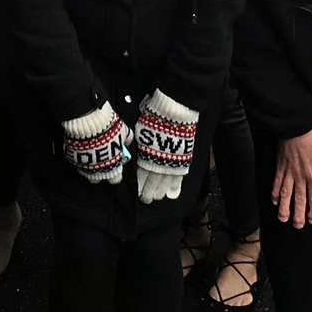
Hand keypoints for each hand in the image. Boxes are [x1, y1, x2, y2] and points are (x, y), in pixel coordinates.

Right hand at [62, 102, 127, 184]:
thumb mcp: (122, 131)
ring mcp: (83, 165)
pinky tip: (81, 149)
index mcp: (112, 166)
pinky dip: (77, 157)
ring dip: (88, 165)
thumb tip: (128, 140)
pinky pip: (75, 161)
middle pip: (97, 179)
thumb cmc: (107, 129)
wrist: (88, 121)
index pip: (115, 179)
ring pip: (85, 172)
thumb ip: (126, 138)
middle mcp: (97, 170)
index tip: (115, 165)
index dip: (115, 172)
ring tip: (90, 154)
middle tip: (100, 160)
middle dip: (99, 171)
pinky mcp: (72, 158)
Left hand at [132, 89, 199, 203]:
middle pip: (153, 183)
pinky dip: (175, 187)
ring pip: (165, 183)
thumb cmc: (154, 118)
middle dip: (148, 192)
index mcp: (146, 155)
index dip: (139, 185)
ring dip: (160, 192)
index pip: (142, 175)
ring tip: (156, 198)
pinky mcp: (183, 160)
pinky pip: (179, 177)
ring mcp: (172, 162)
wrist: (174, 112)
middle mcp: (159, 162)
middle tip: (146, 199)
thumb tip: (128, 148)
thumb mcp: (140, 131)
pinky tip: (172, 194)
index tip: (137, 193)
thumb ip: (137, 144)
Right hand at [271, 126, 311, 228]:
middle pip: (298, 200)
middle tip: (297, 226)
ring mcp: (288, 173)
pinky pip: (276, 182)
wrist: (297, 127)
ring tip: (283, 218)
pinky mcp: (280, 166)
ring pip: (285, 194)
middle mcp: (300, 178)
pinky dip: (274, 192)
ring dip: (284, 208)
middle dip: (298, 214)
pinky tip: (274, 200)